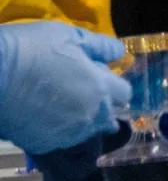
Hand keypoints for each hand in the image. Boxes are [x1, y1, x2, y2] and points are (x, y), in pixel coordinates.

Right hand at [0, 21, 130, 153]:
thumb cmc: (30, 49)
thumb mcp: (68, 35)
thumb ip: (100, 46)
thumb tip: (119, 53)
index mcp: (100, 90)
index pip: (124, 93)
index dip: (112, 83)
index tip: (97, 76)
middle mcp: (89, 117)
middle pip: (108, 116)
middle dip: (101, 105)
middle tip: (78, 90)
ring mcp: (67, 134)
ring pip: (86, 130)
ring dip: (81, 118)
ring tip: (60, 103)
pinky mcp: (44, 145)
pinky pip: (60, 139)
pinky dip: (57, 129)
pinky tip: (42, 115)